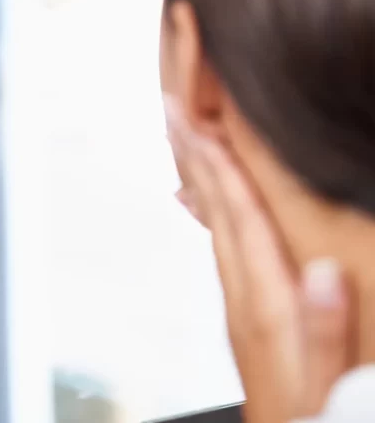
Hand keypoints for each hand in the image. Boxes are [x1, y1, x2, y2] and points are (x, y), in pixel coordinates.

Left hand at [165, 97, 351, 422]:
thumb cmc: (310, 419)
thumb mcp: (329, 383)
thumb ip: (325, 328)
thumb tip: (323, 270)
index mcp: (265, 301)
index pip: (239, 216)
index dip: (217, 166)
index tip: (195, 122)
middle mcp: (242, 294)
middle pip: (214, 209)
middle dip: (194, 156)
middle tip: (173, 109)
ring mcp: (237, 302)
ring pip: (212, 222)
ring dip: (197, 176)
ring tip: (185, 139)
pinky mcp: (242, 313)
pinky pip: (220, 246)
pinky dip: (207, 213)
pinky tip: (195, 198)